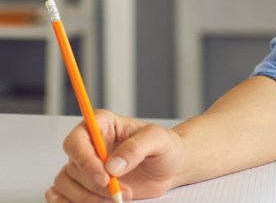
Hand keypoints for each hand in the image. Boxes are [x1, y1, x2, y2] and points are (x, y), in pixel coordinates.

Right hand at [48, 109, 186, 201]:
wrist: (171, 167)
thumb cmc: (165, 147)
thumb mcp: (159, 139)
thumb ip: (136, 148)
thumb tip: (112, 166)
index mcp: (101, 125)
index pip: (77, 141)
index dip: (85, 161)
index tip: (104, 178)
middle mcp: (88, 144)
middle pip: (72, 167)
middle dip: (94, 185)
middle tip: (120, 192)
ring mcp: (84, 166)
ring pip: (65, 184)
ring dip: (87, 198)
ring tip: (118, 199)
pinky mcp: (84, 184)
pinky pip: (60, 195)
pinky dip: (70, 202)